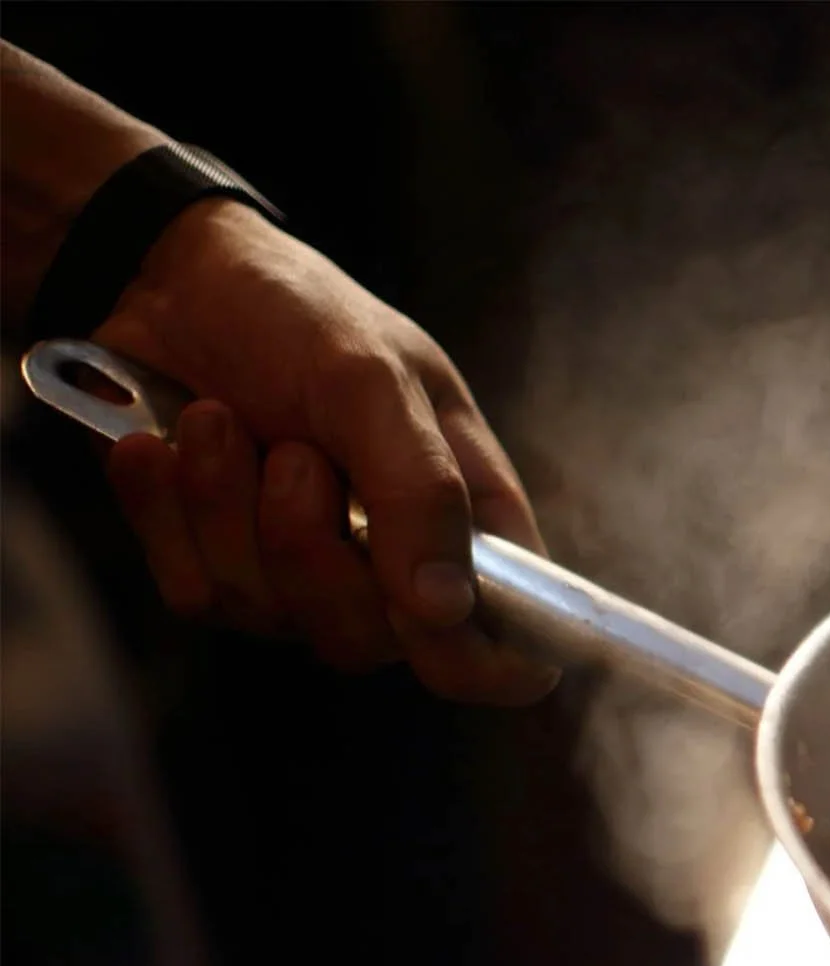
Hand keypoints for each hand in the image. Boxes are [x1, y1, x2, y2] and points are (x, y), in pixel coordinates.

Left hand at [94, 199, 556, 702]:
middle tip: (293, 455)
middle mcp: (395, 571)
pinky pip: (196, 593)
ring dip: (229, 507)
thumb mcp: (375, 382)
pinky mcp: (218, 572)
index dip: (482, 663)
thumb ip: (422, 492)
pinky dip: (169, 511)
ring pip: (271, 617)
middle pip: (372, 643)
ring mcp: (304, 579)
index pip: (510, 654)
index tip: (426, 615)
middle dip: (312, 546)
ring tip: (218, 421)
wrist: (170, 282)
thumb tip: (447, 608)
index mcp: (470, 528)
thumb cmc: (302, 318)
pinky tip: (163, 445)